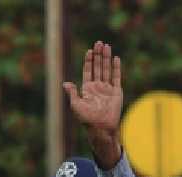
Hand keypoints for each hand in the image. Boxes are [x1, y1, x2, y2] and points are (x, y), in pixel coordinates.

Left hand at [63, 41, 122, 168]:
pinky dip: (116, 68)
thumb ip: (72, 93)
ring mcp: (107, 89)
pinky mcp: (116, 93)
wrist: (101, 128)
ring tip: (106, 46)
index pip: (88, 71)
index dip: (89, 61)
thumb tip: (65, 83)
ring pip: (106, 70)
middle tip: (99, 43)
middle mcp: (98, 87)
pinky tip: (116, 58)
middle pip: (98, 67)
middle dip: (98, 55)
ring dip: (106, 58)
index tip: (89, 51)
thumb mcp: (76, 105)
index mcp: (87, 89)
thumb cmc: (87, 119)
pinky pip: (116, 77)